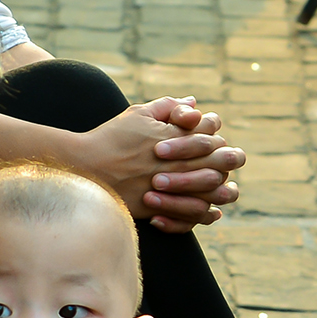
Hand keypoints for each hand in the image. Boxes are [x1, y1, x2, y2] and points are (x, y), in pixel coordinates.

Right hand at [76, 98, 244, 229]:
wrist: (86, 170)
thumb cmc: (111, 139)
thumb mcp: (138, 114)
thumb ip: (168, 106)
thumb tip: (193, 103)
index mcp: (177, 136)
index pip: (211, 129)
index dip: (214, 128)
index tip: (209, 131)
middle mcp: (181, 162)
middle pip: (223, 159)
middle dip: (229, 157)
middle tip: (229, 157)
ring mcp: (176, 186)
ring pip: (216, 189)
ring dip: (222, 186)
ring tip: (220, 184)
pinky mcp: (166, 207)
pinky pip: (197, 214)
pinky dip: (206, 212)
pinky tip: (209, 208)